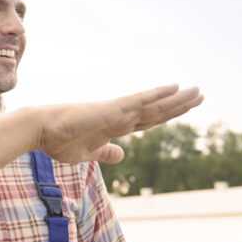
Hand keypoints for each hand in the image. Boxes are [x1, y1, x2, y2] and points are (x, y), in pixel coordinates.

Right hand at [36, 85, 203, 163]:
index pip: (148, 121)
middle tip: (200, 94)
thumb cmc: (58, 141)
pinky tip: (173, 87)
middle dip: (179, 105)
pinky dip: (157, 95)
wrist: (41, 131)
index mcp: (115, 127)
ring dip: (176, 99)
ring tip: (198, 92)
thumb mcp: (88, 153)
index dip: (168, 115)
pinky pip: (138, 101)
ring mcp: (117, 112)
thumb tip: (121, 154)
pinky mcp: (111, 109)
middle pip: (157, 112)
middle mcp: (120, 117)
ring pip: (154, 105)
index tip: (184, 108)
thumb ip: (106, 153)